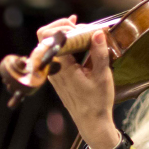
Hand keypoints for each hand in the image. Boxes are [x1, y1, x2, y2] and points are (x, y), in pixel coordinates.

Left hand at [36, 17, 119, 148]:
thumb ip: (99, 53)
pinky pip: (57, 54)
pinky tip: (80, 40)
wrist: (92, 123)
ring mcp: (54, 72)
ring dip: (66, 35)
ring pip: (52, 45)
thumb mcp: (102, 76)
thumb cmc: (97, 102)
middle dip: (63, 27)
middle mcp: (53, 68)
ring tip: (83, 30)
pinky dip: (67, 44)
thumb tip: (98, 32)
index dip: (61, 26)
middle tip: (80, 25)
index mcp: (61, 67)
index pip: (48, 37)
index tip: (78, 26)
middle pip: (47, 37)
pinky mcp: (58, 75)